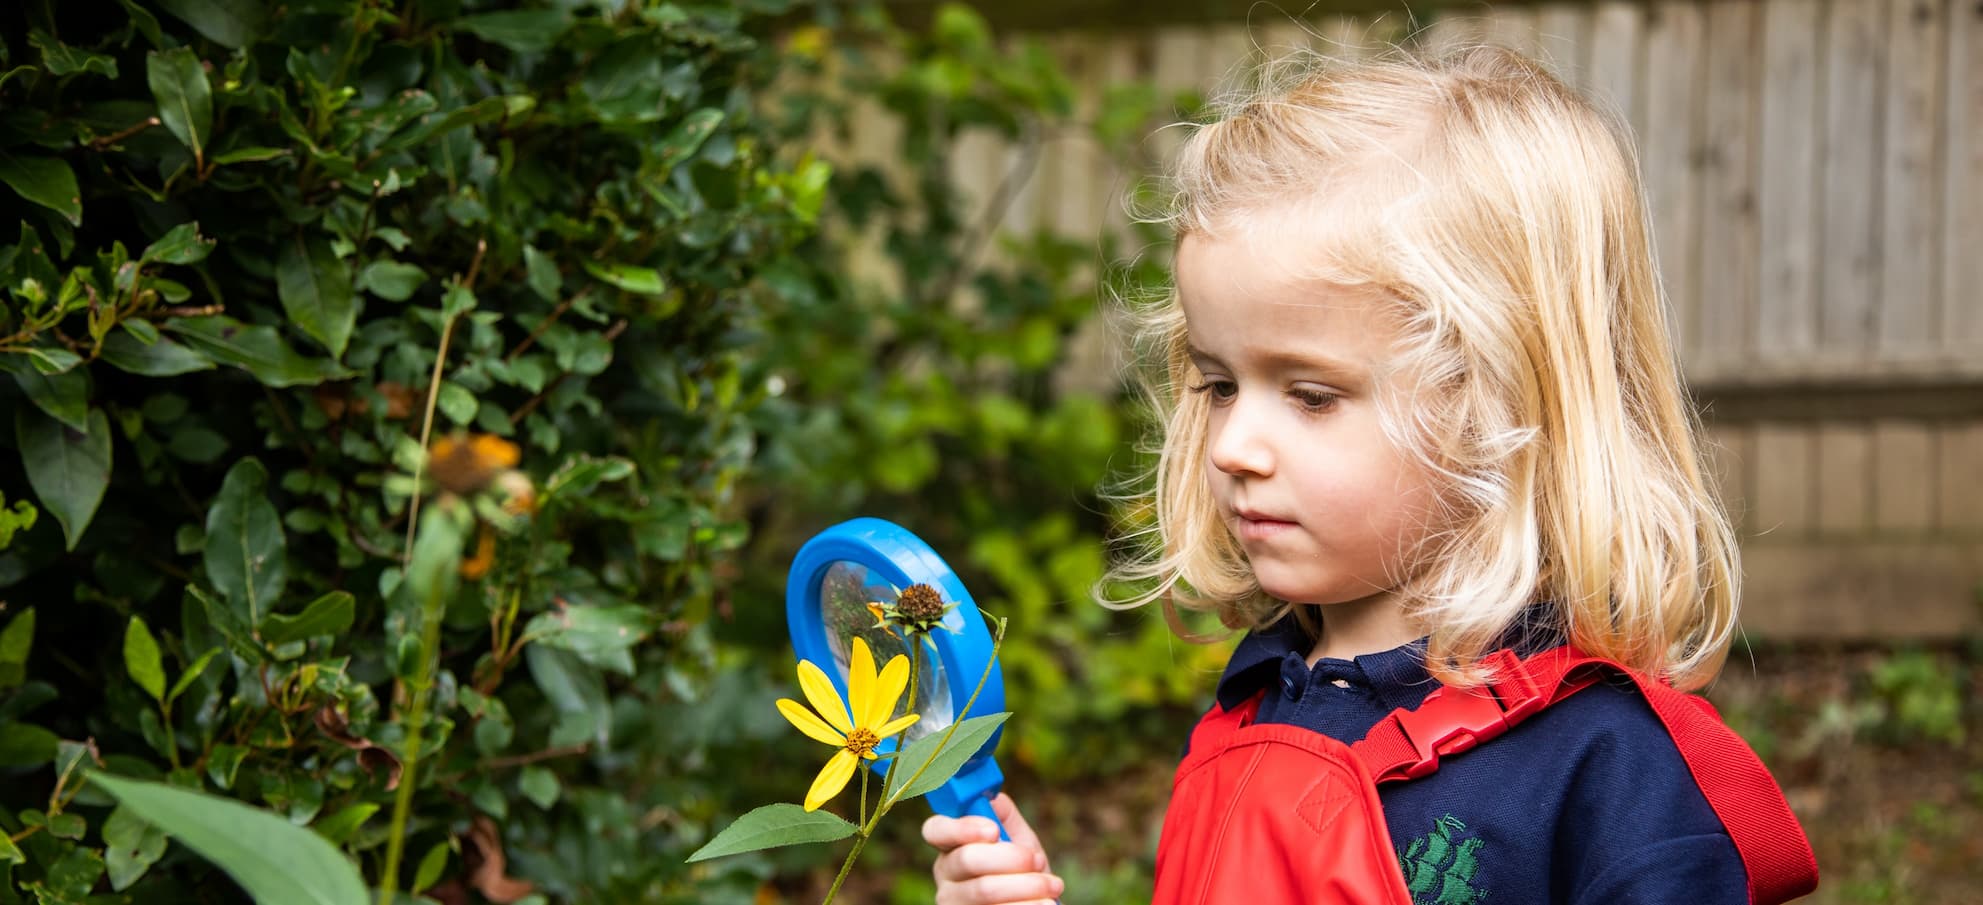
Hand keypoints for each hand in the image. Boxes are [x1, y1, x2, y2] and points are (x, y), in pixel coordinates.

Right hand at [923, 793, 1063, 904]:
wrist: (1034, 904)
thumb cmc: (1021, 869)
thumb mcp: (1015, 838)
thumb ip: (1002, 814)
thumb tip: (993, 797)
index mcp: (951, 846)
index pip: (935, 830)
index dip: (962, 827)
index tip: (993, 830)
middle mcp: (945, 876)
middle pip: (967, 859)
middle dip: (1010, 857)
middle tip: (1037, 860)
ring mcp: (953, 903)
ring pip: (986, 890)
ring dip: (1028, 885)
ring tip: (1053, 885)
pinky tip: (1045, 904)